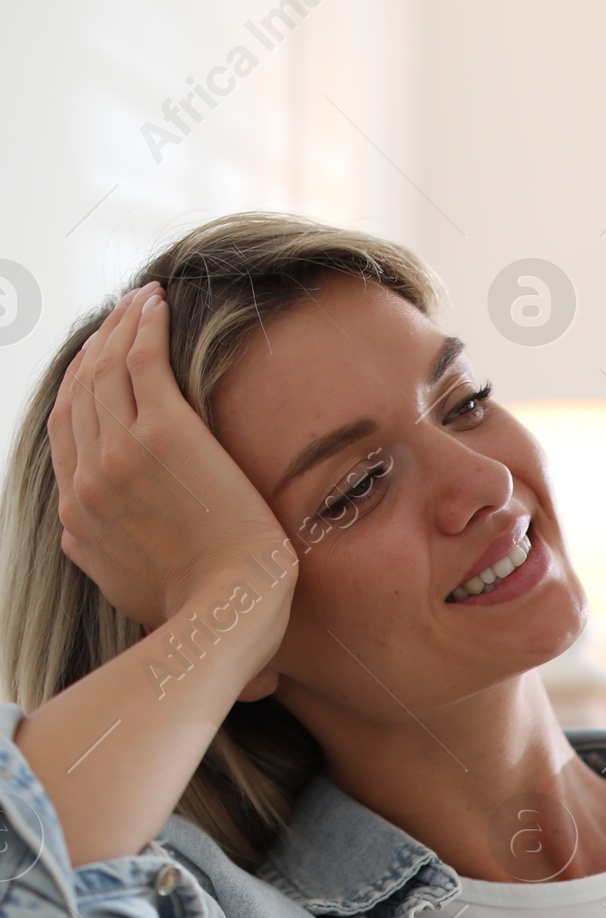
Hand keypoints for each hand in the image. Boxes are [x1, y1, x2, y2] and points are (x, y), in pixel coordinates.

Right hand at [48, 282, 295, 657]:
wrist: (226, 618)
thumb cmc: (195, 615)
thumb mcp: (122, 590)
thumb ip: (93, 555)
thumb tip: (72, 535)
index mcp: (78, 512)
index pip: (65, 429)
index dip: (78, 385)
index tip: (97, 361)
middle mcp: (90, 476)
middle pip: (80, 389)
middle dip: (97, 343)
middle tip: (120, 315)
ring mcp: (121, 453)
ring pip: (106, 366)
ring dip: (120, 324)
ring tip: (141, 299)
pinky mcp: (164, 434)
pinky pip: (142, 359)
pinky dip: (144, 325)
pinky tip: (155, 303)